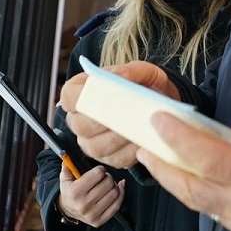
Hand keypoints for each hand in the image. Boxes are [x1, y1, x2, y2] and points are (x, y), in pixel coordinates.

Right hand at [56, 163, 124, 226]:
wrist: (68, 210)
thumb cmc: (70, 191)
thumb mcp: (65, 178)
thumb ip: (67, 166)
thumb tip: (66, 153)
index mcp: (75, 192)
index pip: (98, 174)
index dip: (100, 170)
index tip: (98, 171)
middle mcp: (84, 204)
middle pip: (108, 183)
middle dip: (108, 177)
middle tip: (103, 178)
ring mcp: (93, 214)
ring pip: (115, 192)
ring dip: (114, 185)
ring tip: (107, 185)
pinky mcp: (100, 220)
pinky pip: (117, 205)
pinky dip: (120, 194)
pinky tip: (117, 189)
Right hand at [60, 61, 178, 168]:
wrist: (160, 106)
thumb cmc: (145, 87)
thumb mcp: (142, 72)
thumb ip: (130, 71)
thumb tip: (118, 78)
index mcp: (80, 92)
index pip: (69, 97)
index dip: (82, 98)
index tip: (102, 95)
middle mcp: (80, 120)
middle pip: (81, 125)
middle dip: (105, 120)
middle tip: (128, 113)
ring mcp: (92, 142)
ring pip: (97, 147)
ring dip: (120, 138)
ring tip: (140, 126)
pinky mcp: (110, 158)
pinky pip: (116, 159)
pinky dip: (131, 151)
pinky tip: (144, 140)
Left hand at [136, 110, 230, 230]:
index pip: (210, 160)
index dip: (179, 142)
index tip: (159, 124)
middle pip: (193, 191)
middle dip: (163, 169)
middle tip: (144, 148)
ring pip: (205, 208)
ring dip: (181, 185)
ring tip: (165, 163)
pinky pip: (224, 218)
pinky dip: (208, 198)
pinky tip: (204, 182)